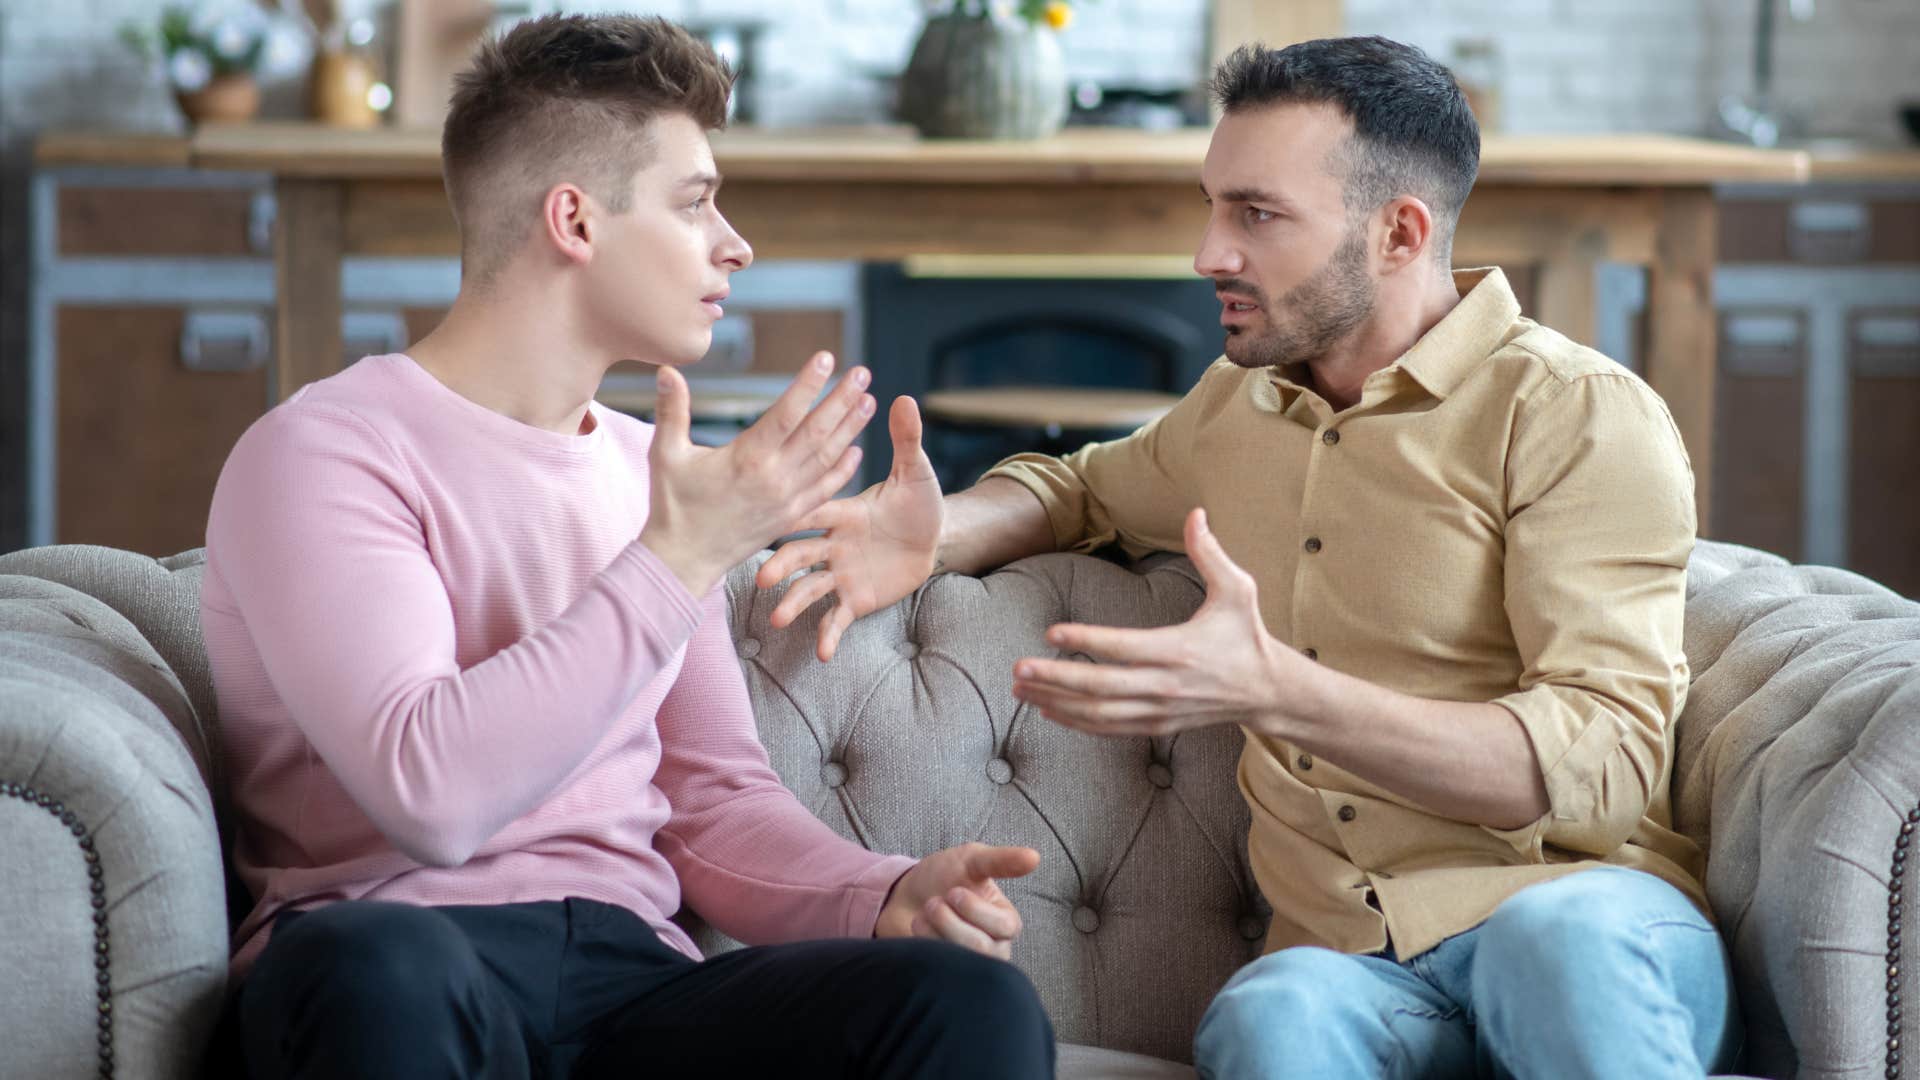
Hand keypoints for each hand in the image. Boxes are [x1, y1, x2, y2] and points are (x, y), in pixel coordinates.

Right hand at [640, 352, 873, 596]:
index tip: (826, 358)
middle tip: (862, 373)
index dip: (807, 384)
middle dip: (842, 400)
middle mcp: (774, 477)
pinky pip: (825, 490)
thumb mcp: (666, 455)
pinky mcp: (790, 518)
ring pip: (827, 459)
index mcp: (747, 458)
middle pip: (817, 432)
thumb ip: (671, 411)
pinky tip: (857, 450)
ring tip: (868, 402)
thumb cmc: (672, 506)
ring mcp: (786, 500)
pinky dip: (843, 470)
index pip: (786, 413)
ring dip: (851, 429)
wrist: (684, 561)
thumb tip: (666, 370)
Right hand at [754, 396, 942, 660]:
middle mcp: (834, 545)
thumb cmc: (919, 501)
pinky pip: (838, 618)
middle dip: (781, 567)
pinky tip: (821, 654)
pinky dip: (829, 635)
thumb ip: (906, 440)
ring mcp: (842, 574)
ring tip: (776, 620)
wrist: (935, 537)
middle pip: (801, 555)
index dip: (792, 518)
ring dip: (793, 603)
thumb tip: (904, 399)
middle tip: (762, 580)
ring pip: (811, 589)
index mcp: (843, 513)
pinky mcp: (856, 599)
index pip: (813, 513)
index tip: (767, 521)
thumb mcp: (916, 472)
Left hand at [875, 842, 1037, 960]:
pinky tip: (919, 933)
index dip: (974, 909)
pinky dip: (922, 946)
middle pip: (980, 947)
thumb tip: (1035, 857)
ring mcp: (971, 967)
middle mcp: (994, 948)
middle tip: (933, 903)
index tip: (953, 891)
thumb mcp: (972, 861)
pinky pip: (938, 973)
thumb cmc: (944, 877)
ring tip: (924, 915)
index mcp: (1006, 922)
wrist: (904, 895)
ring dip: (933, 931)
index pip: (1004, 926)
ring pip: (960, 961)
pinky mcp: (946, 979)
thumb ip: (1002, 860)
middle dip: (949, 921)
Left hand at [1011, 507, 1305, 736]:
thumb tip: (1196, 512)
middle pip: (1102, 687)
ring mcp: (1160, 710)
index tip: (1051, 632)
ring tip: (1020, 690)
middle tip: (1018, 669)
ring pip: (1099, 714)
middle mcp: (1166, 686)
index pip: (1125, 648)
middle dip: (1056, 679)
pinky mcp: (1157, 725)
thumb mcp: (1238, 589)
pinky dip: (1075, 722)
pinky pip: (1109, 729)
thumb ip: (1210, 553)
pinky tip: (1047, 709)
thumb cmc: (1246, 635)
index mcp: (1181, 650)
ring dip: (1056, 702)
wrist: (1267, 691)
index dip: (1087, 641)